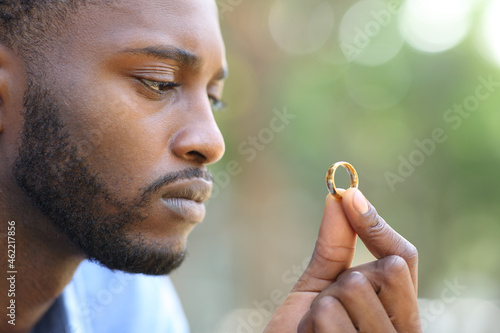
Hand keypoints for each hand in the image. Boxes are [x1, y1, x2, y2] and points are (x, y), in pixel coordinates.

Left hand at [263, 189, 419, 331]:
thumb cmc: (302, 332)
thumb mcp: (318, 287)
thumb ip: (335, 248)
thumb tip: (340, 198)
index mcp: (396, 311)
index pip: (404, 259)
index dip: (378, 226)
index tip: (350, 196)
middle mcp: (402, 330)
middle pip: (387, 268)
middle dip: (348, 277)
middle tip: (330, 304)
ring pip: (354, 286)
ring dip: (323, 304)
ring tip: (319, 329)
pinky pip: (328, 312)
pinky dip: (310, 323)